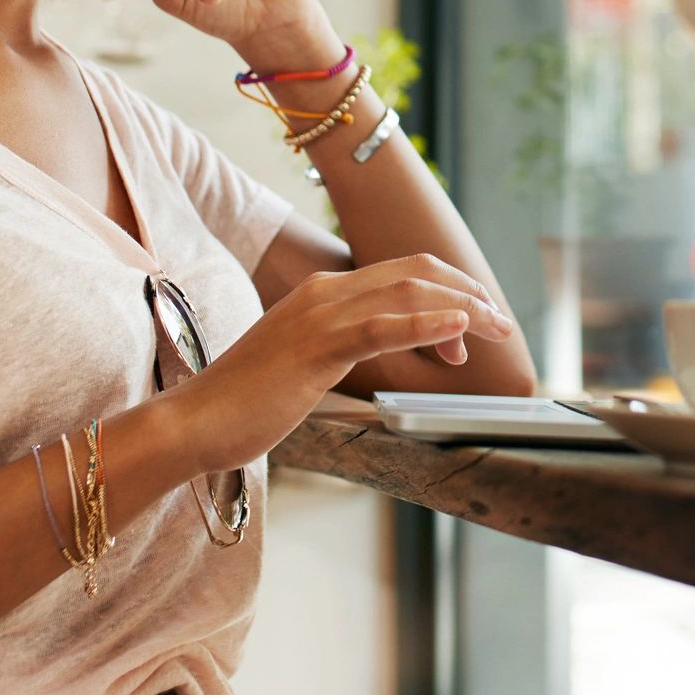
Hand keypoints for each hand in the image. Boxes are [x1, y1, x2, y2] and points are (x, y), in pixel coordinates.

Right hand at [171, 254, 520, 470]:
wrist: (194, 421)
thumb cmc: (247, 403)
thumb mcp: (305, 365)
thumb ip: (344, 350)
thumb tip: (385, 355)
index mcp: (324, 293)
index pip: (403, 273)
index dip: (449, 290)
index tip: (475, 321)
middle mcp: (326, 292)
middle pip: (416, 274)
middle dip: (467, 293)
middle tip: (500, 323)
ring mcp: (320, 316)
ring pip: (408, 294)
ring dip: (461, 308)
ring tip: (494, 327)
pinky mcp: (316, 347)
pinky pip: (381, 327)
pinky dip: (426, 325)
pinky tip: (458, 331)